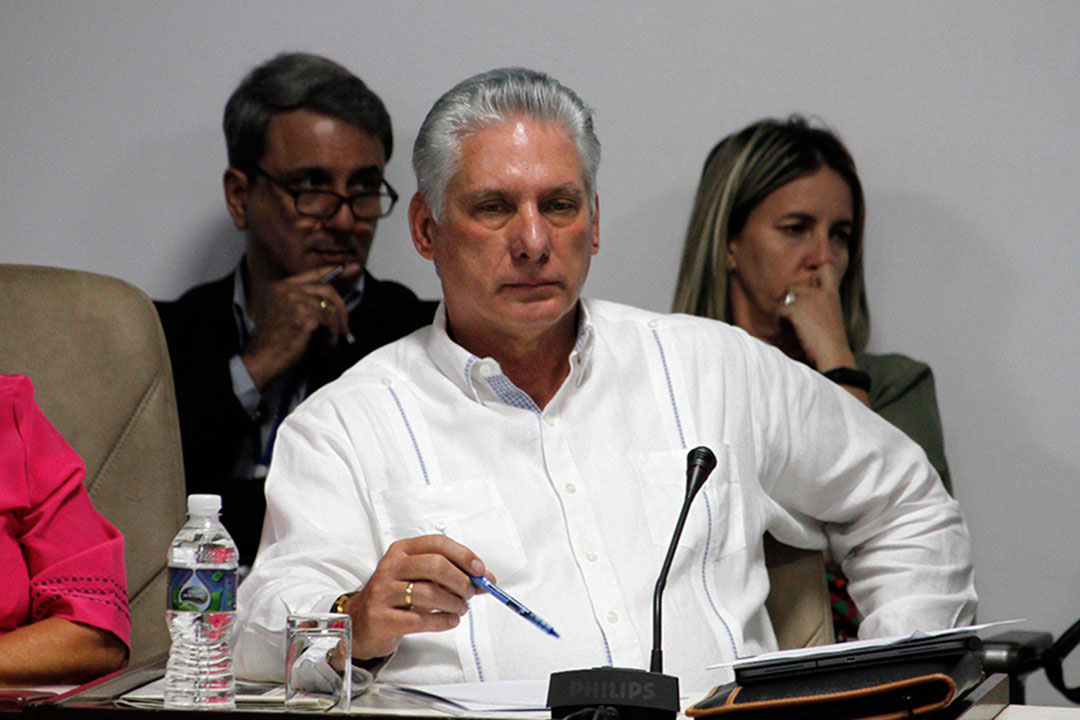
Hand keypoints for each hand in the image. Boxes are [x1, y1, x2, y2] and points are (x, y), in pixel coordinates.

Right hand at [241, 263, 361, 389]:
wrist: (261, 360)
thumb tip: (334, 298)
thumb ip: (305, 302)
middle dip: (342, 308)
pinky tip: (324, 348)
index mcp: (280, 287)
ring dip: (334, 329)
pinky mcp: (303, 316)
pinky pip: (330, 322)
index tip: (353, 267)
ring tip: (328, 343)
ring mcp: (294, 301)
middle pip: (326, 289)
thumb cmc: (276, 343)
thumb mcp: (288, 315)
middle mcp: (286, 289)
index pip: (313, 274)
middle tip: (346, 328)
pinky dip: (331, 337)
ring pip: (331, 308)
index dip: (334, 271)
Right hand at [343, 535, 489, 660]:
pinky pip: (419, 620)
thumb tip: (486, 580)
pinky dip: (442, 621)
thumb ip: (453, 576)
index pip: (438, 543)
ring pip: (428, 593)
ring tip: (460, 609)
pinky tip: (450, 621)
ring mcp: (383, 592)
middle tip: (469, 593)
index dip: (464, 556)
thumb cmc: (397, 596)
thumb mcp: (421, 579)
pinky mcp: (381, 618)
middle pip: (435, 565)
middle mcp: (391, 567)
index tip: (480, 571)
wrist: (361, 622)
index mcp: (402, 551)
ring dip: (453, 603)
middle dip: (460, 581)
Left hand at [776, 263, 855, 371]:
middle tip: (789, 318)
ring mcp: (808, 299)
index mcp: (832, 294)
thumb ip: (818, 306)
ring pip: (783, 298)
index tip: (809, 276)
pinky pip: (778, 310)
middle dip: (788, 300)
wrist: (833, 356)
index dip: (815, 269)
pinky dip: (779, 322)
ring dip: (782, 312)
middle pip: (793, 286)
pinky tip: (785, 334)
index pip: (826, 269)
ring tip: (787, 327)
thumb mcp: (830, 318)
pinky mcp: (796, 308)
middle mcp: (820, 292)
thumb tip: (794, 302)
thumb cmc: (831, 344)